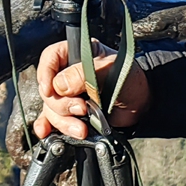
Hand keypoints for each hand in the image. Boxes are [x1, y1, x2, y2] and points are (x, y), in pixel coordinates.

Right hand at [34, 39, 151, 139]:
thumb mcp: (110, 70)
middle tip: (82, 108)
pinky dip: (48, 126)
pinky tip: (46, 132)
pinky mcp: (70, 112)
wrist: (140, 103)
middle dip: (63, 104)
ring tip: (83, 127)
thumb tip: (59, 85)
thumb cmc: (129, 79)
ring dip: (64, 120)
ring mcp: (68, 94)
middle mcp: (68, 73)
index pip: (50, 57)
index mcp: (77, 54)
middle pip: (49, 88)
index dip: (46, 72)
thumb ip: (84, 74)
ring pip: (51, 107)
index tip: (49, 89)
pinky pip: (51, 119)